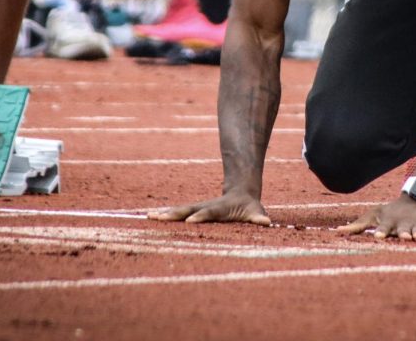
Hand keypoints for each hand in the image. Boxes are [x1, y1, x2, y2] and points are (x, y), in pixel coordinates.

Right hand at [149, 191, 271, 225]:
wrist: (241, 192)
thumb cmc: (249, 207)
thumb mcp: (256, 212)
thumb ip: (259, 217)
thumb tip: (267, 222)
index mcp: (220, 208)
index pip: (209, 212)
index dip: (201, 216)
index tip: (191, 221)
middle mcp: (206, 206)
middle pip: (188, 209)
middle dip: (174, 213)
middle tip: (160, 217)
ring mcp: (197, 207)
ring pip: (179, 209)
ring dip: (164, 213)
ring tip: (149, 216)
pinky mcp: (192, 210)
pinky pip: (177, 213)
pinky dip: (164, 214)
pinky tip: (149, 216)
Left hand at [337, 194, 415, 241]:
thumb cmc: (392, 212)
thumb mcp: (374, 215)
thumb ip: (358, 225)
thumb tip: (337, 230)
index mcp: (389, 223)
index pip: (384, 227)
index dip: (381, 231)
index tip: (377, 236)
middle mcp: (404, 224)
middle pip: (402, 230)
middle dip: (402, 233)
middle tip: (403, 237)